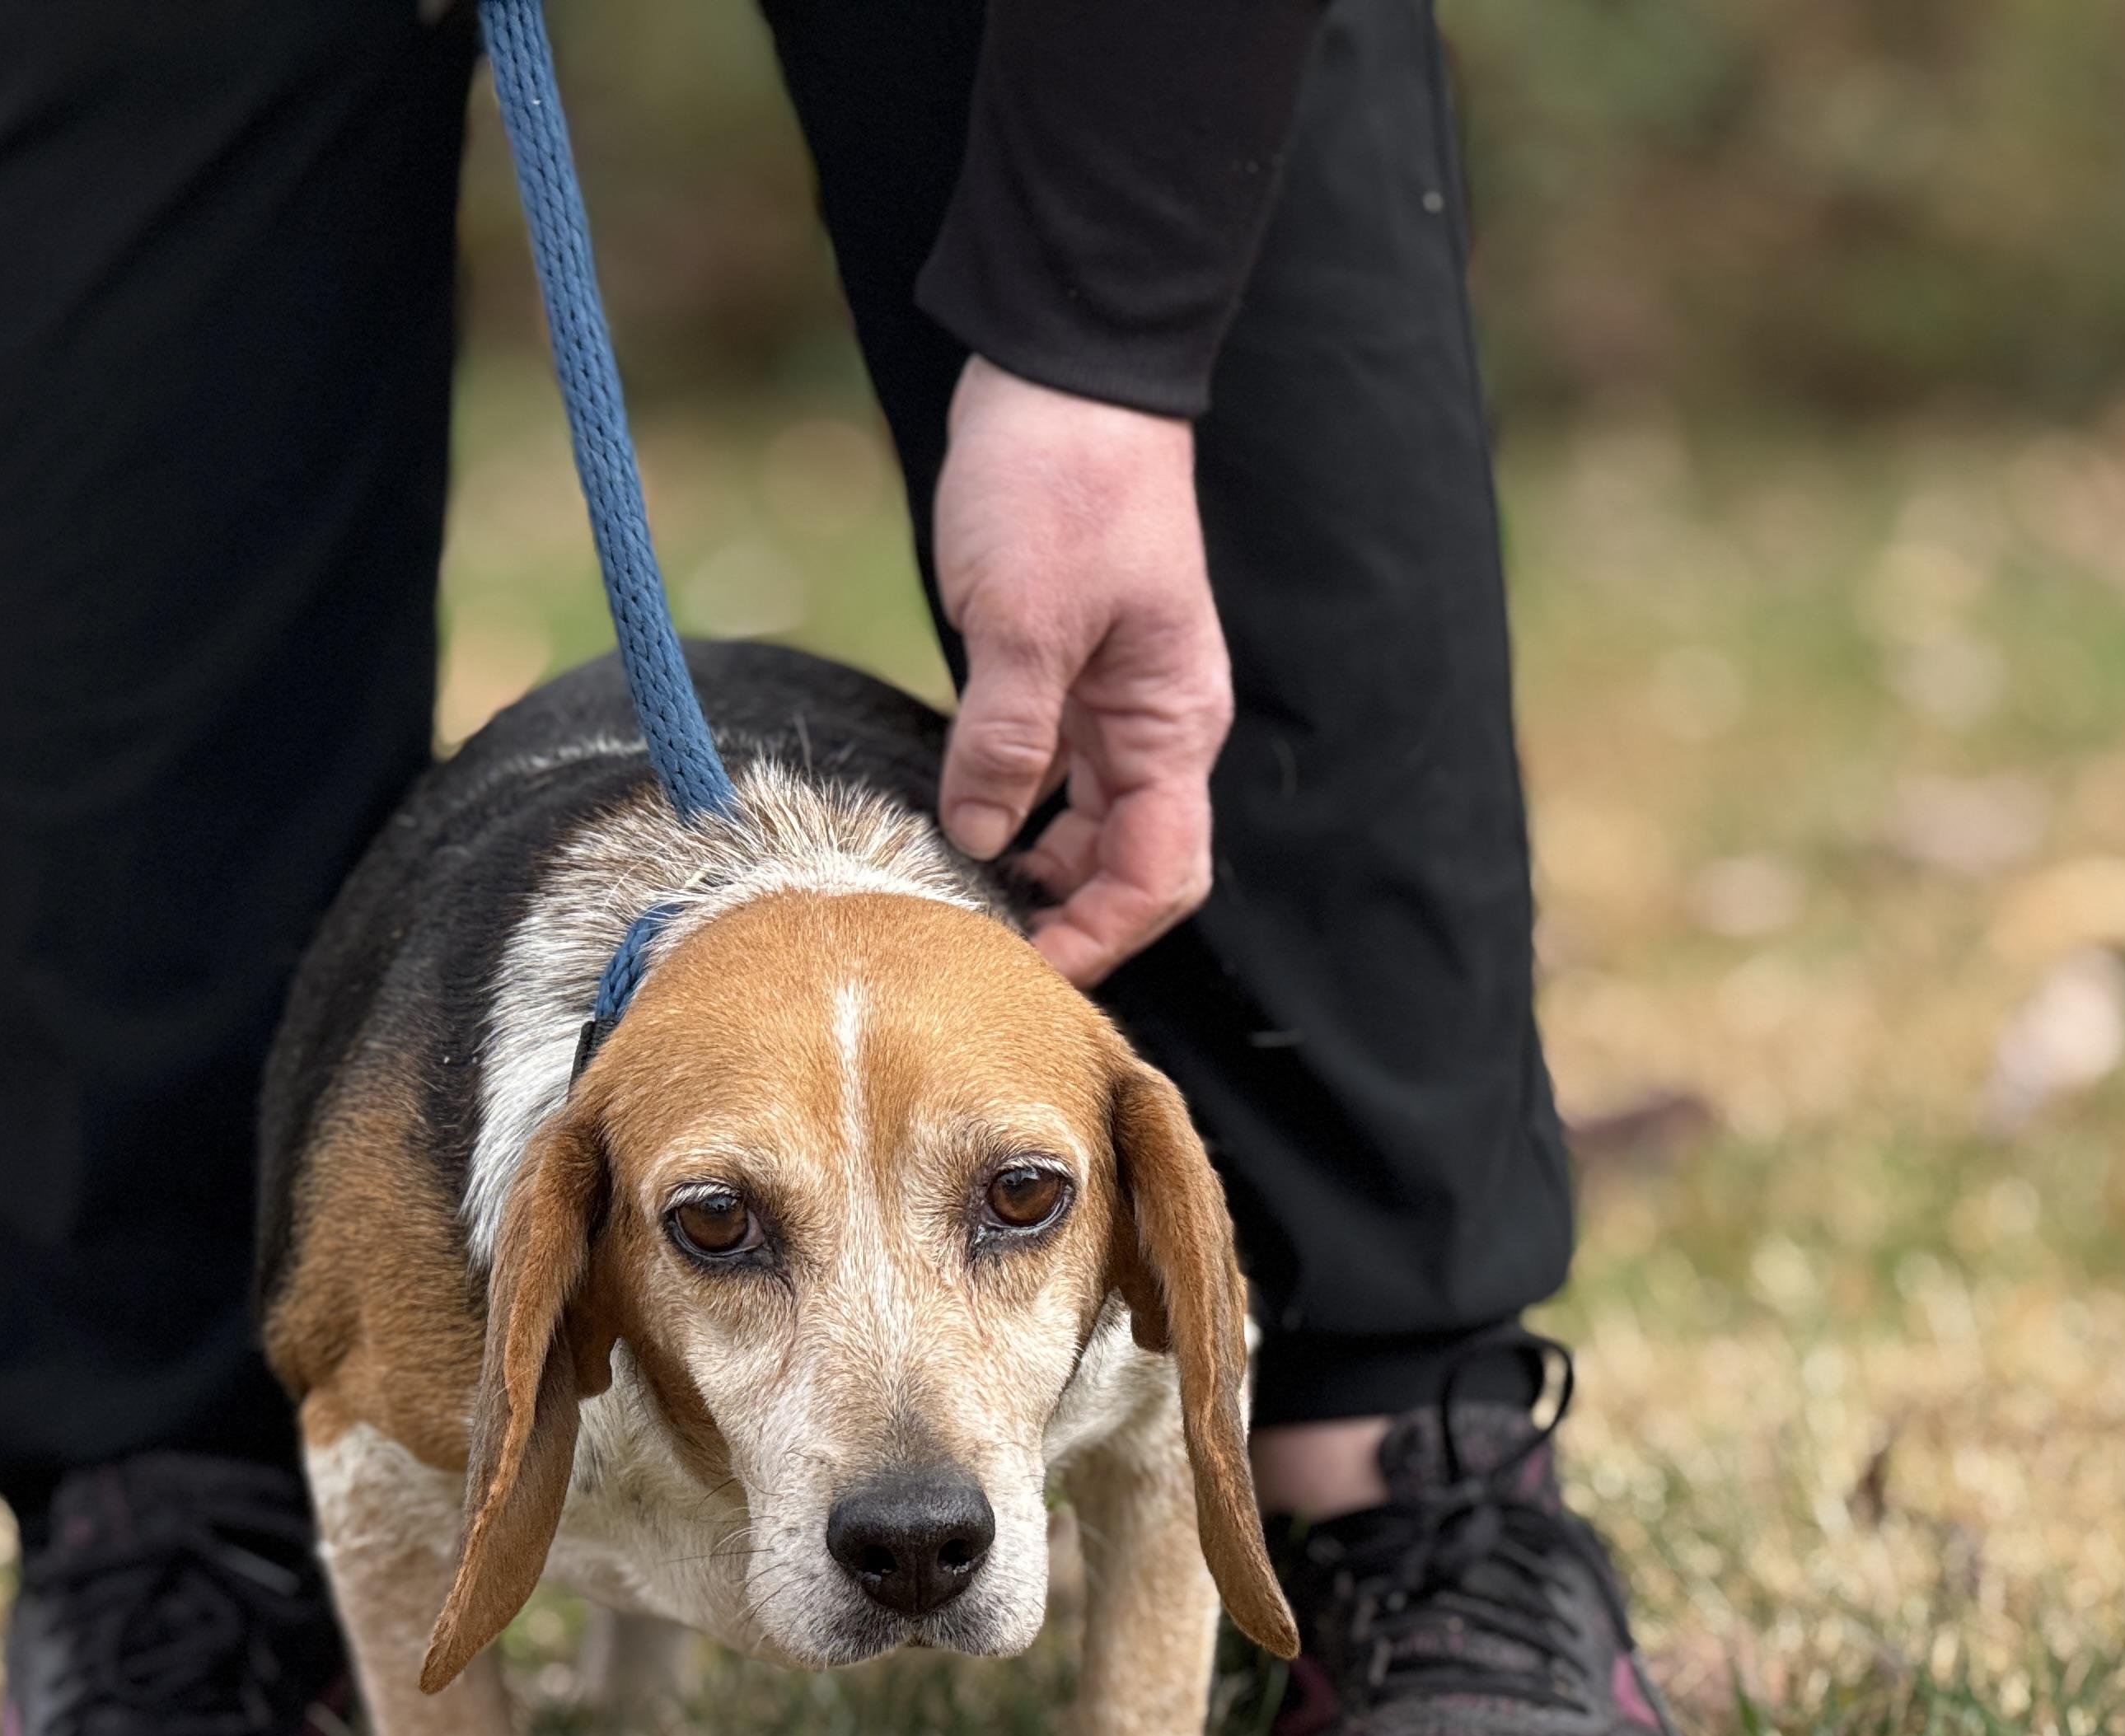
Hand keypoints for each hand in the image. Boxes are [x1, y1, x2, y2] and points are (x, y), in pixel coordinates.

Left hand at [932, 355, 1232, 988]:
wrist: (1062, 371)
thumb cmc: (1059, 481)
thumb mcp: (1021, 615)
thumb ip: (1005, 736)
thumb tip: (979, 835)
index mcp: (1171, 721)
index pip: (1159, 875)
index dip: (1099, 940)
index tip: (1021, 973)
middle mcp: (1154, 726)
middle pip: (1126, 866)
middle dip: (1063, 920)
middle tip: (974, 952)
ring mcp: (1112, 703)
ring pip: (1083, 827)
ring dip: (1031, 870)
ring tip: (953, 897)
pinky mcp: (1066, 676)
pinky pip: (1049, 775)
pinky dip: (1009, 812)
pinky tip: (953, 825)